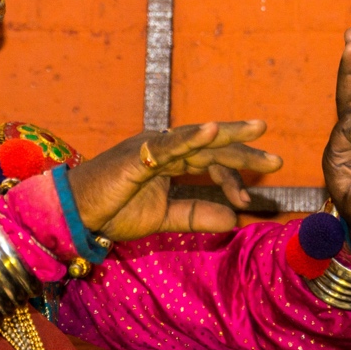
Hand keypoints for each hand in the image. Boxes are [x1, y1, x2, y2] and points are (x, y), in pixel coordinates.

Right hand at [68, 121, 283, 240]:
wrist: (74, 214)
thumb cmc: (111, 211)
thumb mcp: (163, 217)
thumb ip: (196, 215)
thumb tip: (233, 220)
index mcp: (169, 160)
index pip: (210, 162)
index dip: (232, 179)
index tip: (248, 201)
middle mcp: (163, 147)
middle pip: (211, 146)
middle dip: (244, 151)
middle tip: (276, 160)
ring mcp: (151, 147)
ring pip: (196, 139)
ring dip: (229, 135)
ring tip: (259, 130)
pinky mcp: (137, 154)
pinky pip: (169, 143)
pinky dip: (192, 136)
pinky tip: (214, 131)